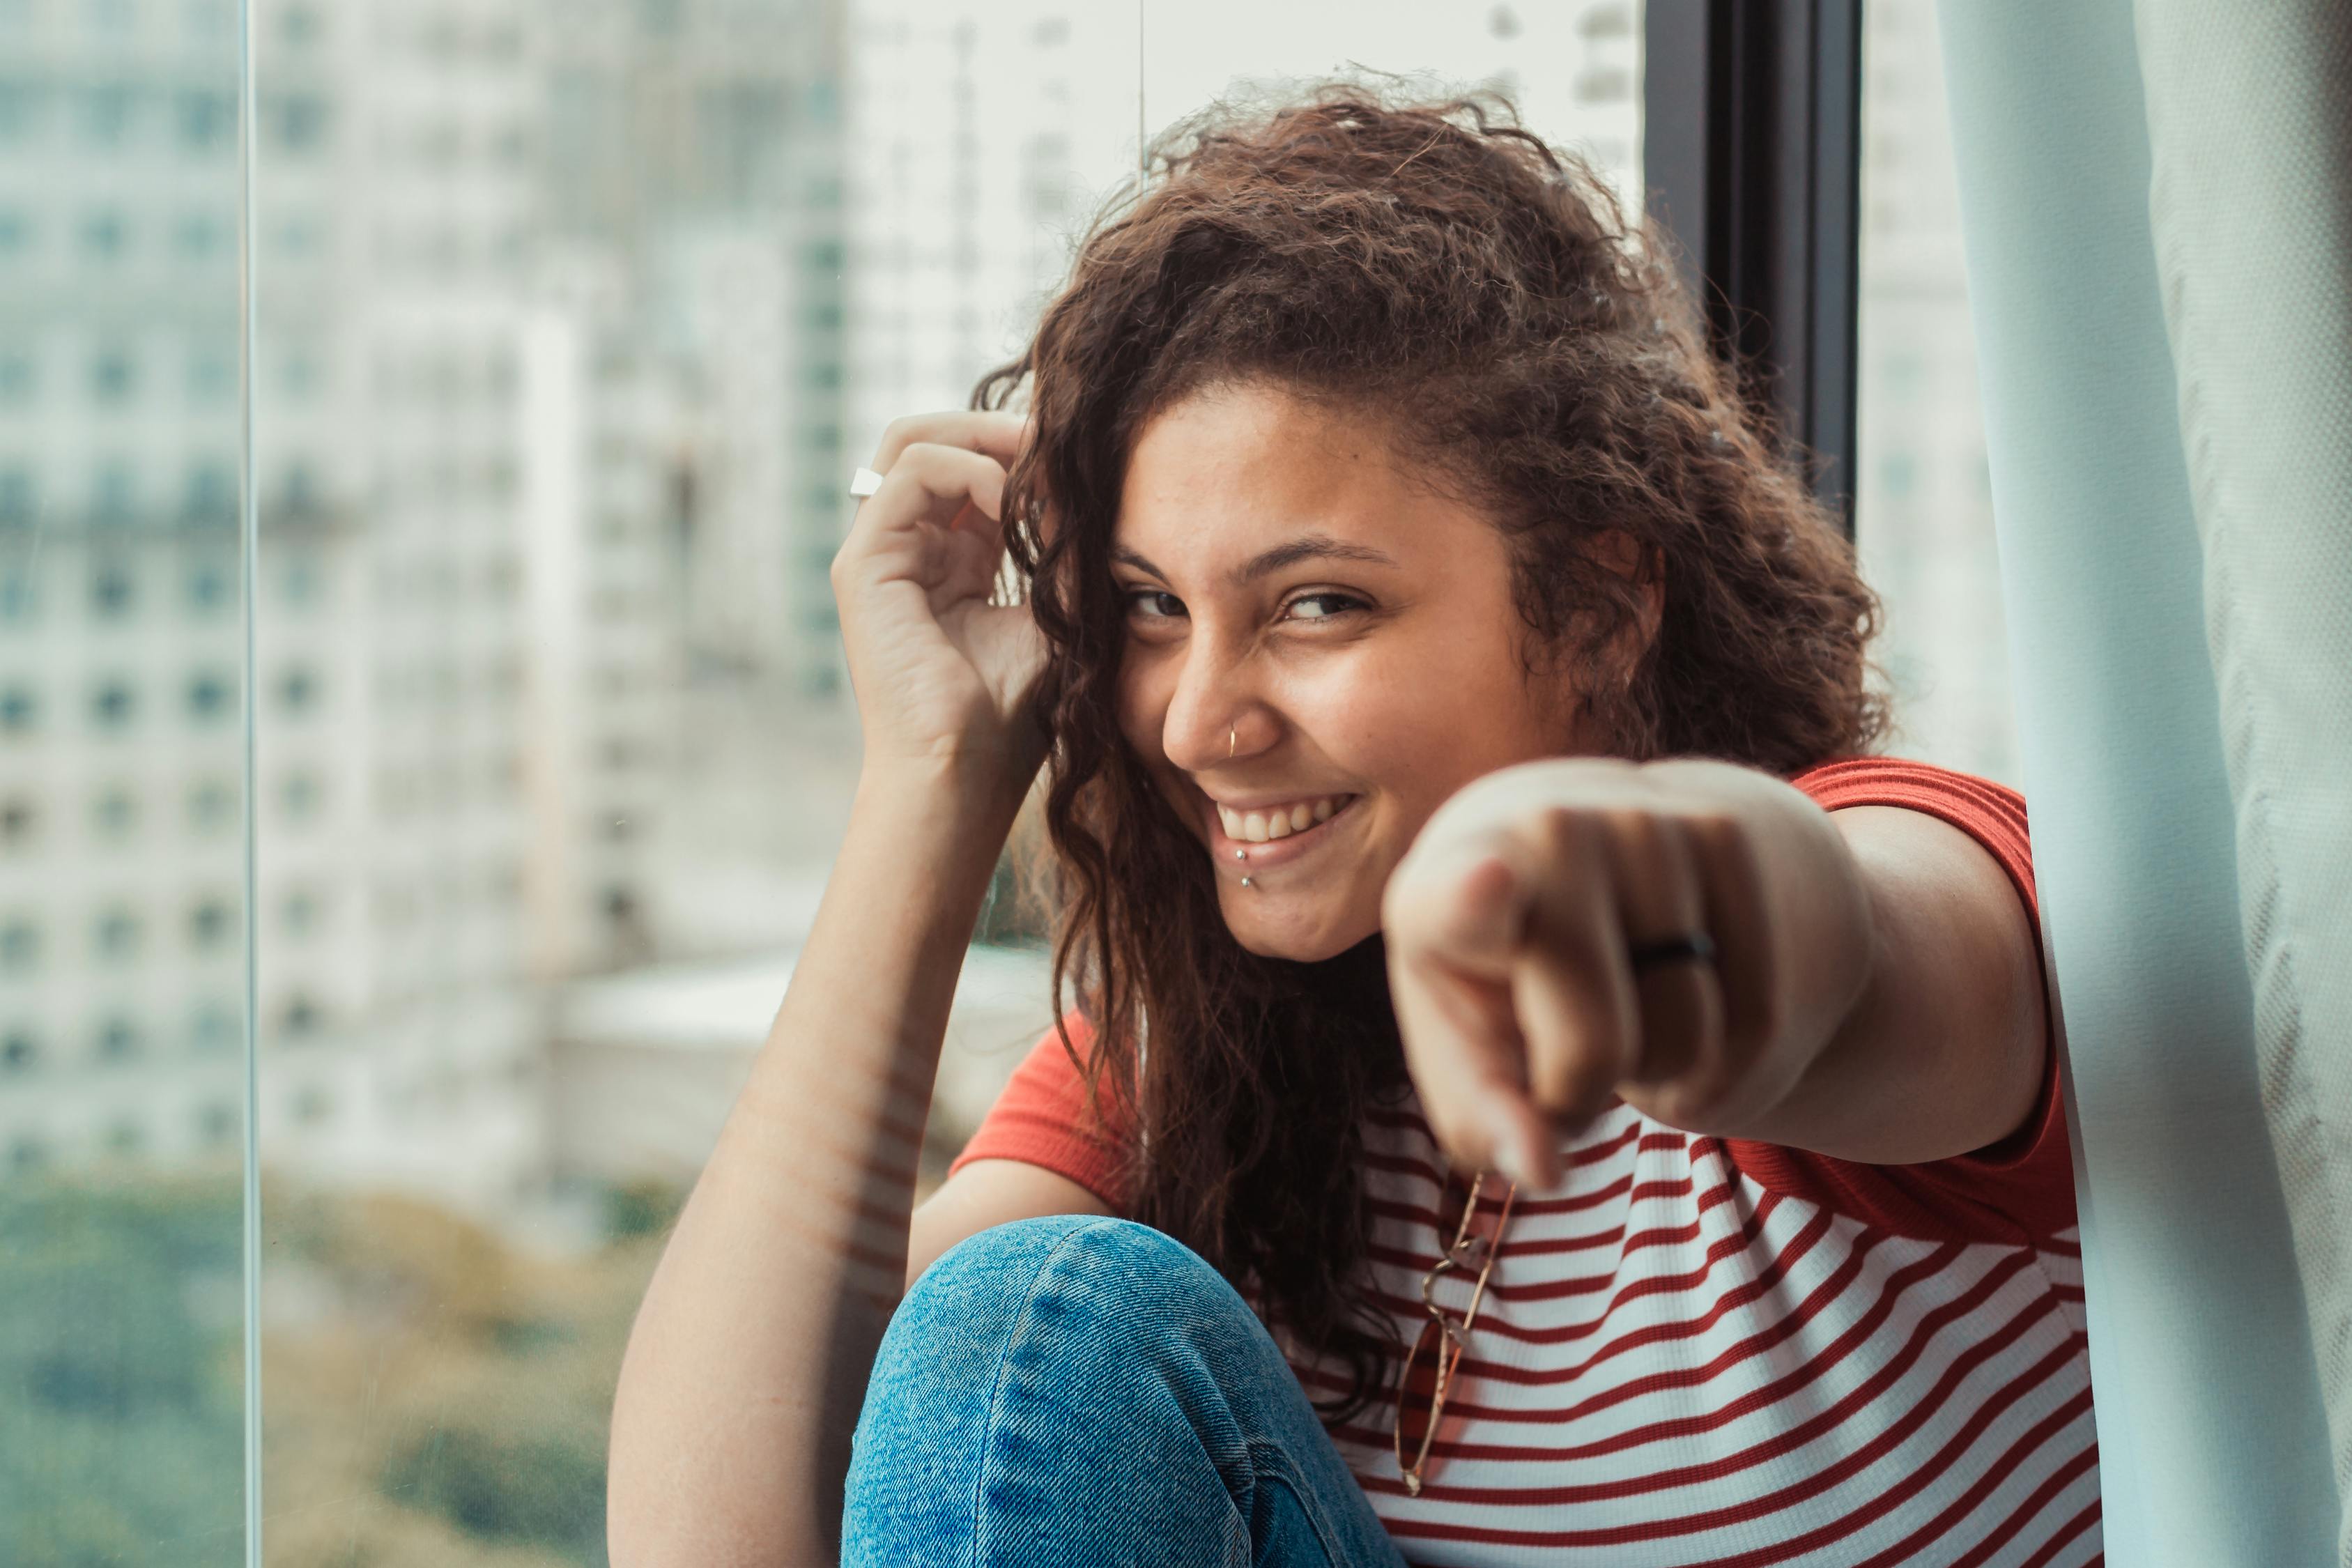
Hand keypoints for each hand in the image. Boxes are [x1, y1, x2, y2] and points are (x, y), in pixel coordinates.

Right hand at [831, 411, 1048, 807]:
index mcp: (954, 559)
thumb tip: (1088, 478)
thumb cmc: (1013, 715)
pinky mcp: (863, 562)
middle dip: (999, 428)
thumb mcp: (1055, 612)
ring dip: (984, 437)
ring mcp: (880, 552)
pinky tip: (1011, 501)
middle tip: (1058, 441)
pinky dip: (968, 467)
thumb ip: (1064, 547)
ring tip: (1037, 462)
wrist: (965, 775)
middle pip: (937, 438)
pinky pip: (910, 471)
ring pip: (915, 438)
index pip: (978, 468)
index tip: (1084, 461)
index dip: (1027, 451)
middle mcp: (911, 548)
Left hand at [1379, 757, 1784, 1188]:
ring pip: (1688, 1037)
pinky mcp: (1727, 831)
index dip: (1473, 898)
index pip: (1461, 896)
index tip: (1490, 879)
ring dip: (1660, 1065)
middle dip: (1583, 1090)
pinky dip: (1725, 1042)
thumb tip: (1544, 1169)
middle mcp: (1542, 829)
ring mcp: (1642, 820)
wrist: (1609, 847)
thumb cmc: (1512, 977)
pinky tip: (1683, 980)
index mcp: (1444, 880)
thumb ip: (1488, 1119)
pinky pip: (1758, 1014)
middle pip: (1595, 1043)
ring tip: (1621, 998)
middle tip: (1559, 1051)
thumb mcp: (1472, 1047)